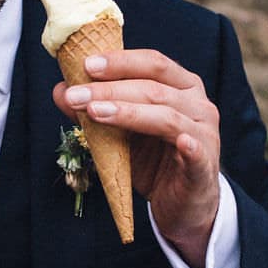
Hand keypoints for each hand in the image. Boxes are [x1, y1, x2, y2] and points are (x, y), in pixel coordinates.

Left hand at [55, 48, 220, 261]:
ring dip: (128, 112)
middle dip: (111, 90)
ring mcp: (205, 133)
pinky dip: (187, 145)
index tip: (86, 65)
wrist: (181, 206)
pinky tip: (179, 142)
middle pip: (154, 88)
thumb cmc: (153, 162)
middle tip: (76, 95)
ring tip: (94, 113)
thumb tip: (62, 90)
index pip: (153, 63)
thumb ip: (95, 110)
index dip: (120, 62)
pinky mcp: (205, 165)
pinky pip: (195, 151)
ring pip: (167, 116)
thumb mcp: (121, 135)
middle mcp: (198, 104)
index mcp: (181, 86)